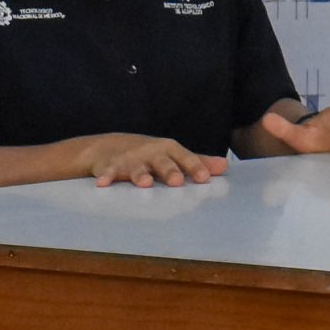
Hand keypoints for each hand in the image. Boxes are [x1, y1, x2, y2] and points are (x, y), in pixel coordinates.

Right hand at [84, 134, 228, 187]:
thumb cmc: (149, 154)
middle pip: (162, 162)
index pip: (185, 158)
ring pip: (136, 168)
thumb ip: (198, 162)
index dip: (195, 167)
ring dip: (141, 175)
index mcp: (169, 150)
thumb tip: (225, 167)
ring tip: (146, 183)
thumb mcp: (172, 155)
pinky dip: (106, 177)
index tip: (205, 178)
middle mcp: (151, 153)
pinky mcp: (110, 166)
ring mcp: (130, 159)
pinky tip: (103, 183)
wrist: (109, 146)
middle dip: (170, 171)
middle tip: (177, 182)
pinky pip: (108, 172)